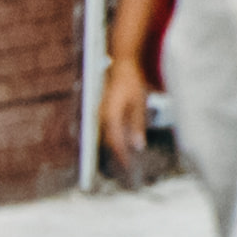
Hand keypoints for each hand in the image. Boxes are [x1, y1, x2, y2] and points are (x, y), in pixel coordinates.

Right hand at [98, 58, 149, 176]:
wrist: (121, 66)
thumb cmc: (131, 83)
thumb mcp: (139, 103)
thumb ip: (137, 125)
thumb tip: (138, 146)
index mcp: (110, 116)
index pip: (115, 143)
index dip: (121, 156)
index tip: (127, 167)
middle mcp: (100, 118)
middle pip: (106, 143)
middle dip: (114, 156)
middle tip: (123, 170)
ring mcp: (98, 115)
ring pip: (103, 138)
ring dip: (111, 150)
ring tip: (120, 162)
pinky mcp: (100, 113)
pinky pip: (103, 131)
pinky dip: (110, 140)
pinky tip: (117, 145)